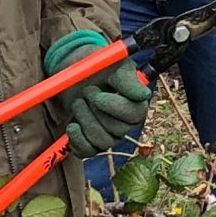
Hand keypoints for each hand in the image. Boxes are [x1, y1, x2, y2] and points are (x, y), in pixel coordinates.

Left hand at [45, 27, 152, 158]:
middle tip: (85, 92)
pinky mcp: (92, 144)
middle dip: (95, 111)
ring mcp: (109, 136)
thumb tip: (143, 95)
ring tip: (77, 102)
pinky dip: (76, 139)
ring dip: (84, 120)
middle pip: (118, 130)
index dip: (113, 105)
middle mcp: (126, 123)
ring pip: (102, 141)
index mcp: (136, 104)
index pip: (134, 114)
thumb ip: (127, 78)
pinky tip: (72, 124)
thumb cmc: (97, 68)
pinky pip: (87, 152)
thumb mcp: (113, 64)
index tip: (96, 92)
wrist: (74, 74)